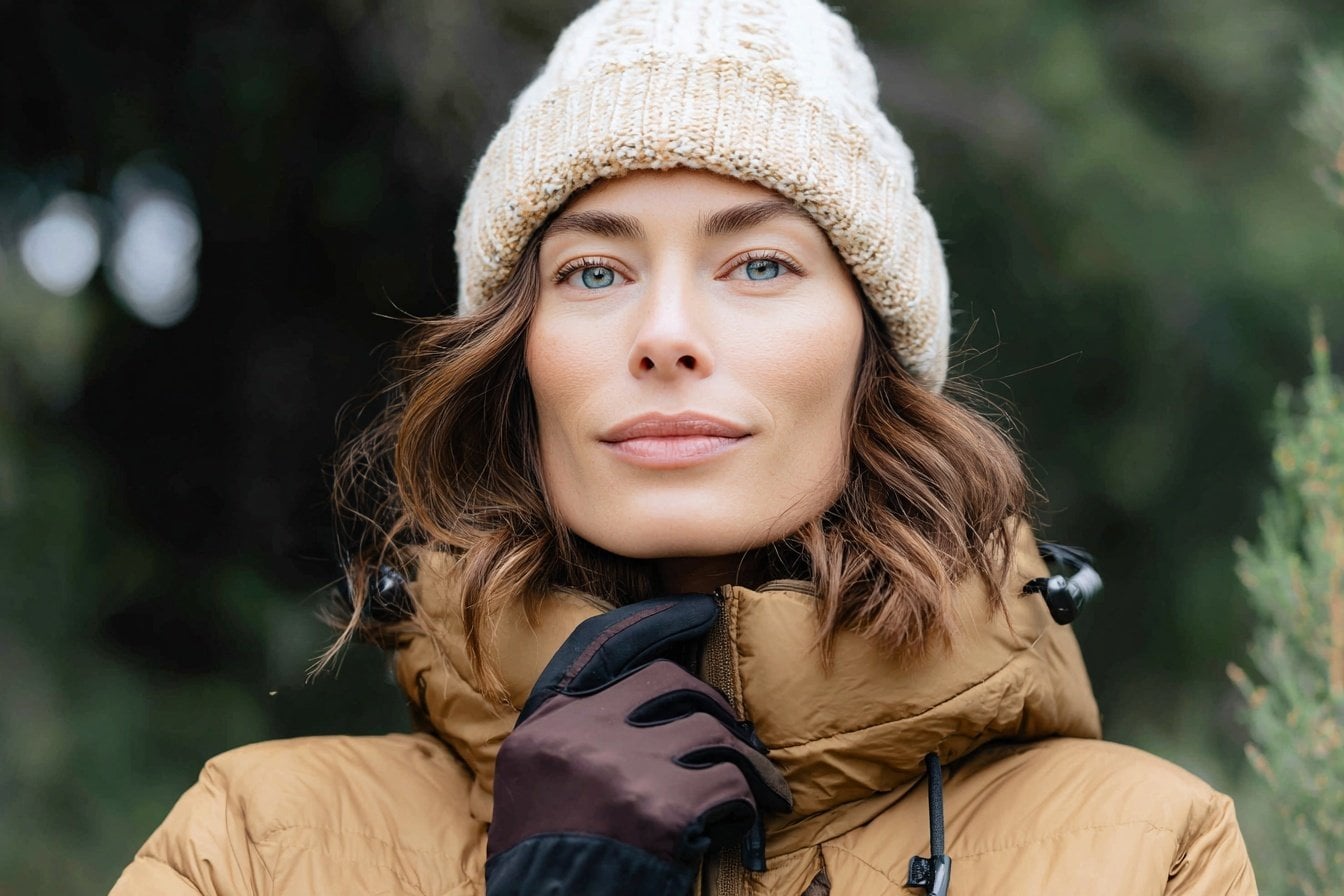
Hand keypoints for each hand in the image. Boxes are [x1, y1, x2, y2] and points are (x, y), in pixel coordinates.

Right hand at [485, 595, 792, 895]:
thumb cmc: (550, 862)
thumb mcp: (534, 781)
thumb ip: (578, 731)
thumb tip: (649, 691)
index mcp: (546, 724)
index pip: (603, 644)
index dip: (657, 620)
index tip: (701, 608)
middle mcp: (579, 734)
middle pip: (670, 682)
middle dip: (711, 705)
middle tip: (734, 737)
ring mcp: (620, 767)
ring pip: (711, 731)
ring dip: (738, 761)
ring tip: (750, 789)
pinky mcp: (661, 808)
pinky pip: (730, 784)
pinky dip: (745, 805)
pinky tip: (739, 828)